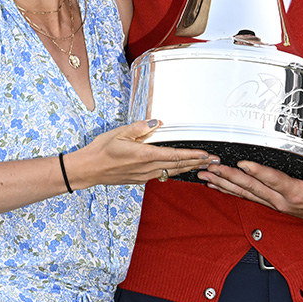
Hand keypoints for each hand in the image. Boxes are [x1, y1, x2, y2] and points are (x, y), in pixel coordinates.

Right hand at [66, 119, 216, 187]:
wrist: (88, 169)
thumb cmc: (101, 150)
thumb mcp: (119, 133)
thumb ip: (139, 128)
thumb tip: (157, 122)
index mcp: (143, 155)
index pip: (174, 155)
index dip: (193, 155)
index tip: (207, 155)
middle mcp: (146, 168)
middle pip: (178, 166)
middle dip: (197, 163)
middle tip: (214, 162)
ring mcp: (143, 175)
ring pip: (171, 171)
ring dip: (188, 167)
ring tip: (202, 165)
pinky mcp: (139, 178)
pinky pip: (161, 173)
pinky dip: (174, 170)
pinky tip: (179, 167)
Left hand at [195, 138, 302, 223]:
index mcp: (297, 192)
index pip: (273, 180)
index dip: (257, 172)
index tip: (242, 163)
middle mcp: (282, 201)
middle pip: (251, 188)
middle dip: (229, 177)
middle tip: (212, 168)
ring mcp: (275, 204)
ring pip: (245, 194)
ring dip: (224, 184)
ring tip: (206, 175)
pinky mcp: (272, 203)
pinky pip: (247, 197)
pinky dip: (230, 191)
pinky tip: (216, 186)